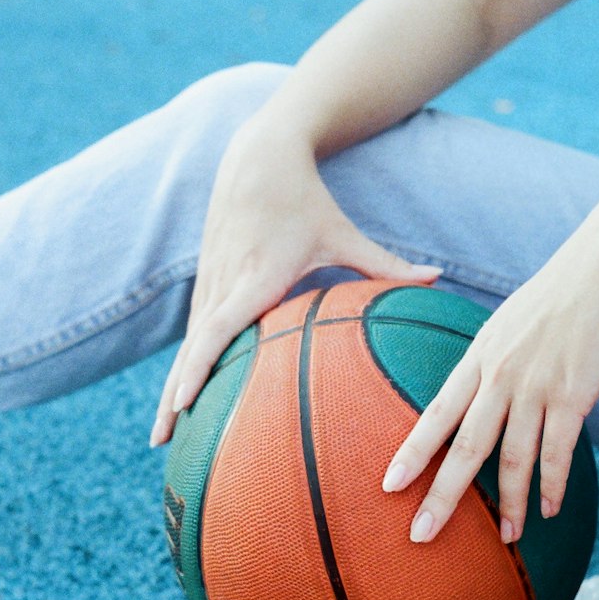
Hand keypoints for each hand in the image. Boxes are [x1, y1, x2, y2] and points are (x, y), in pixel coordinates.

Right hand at [150, 122, 440, 444]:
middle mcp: (225, 282)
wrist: (257, 156)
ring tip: (161, 437)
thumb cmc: (306, 199)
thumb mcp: (344, 232)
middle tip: (162, 442)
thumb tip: (437, 278)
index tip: (183, 404)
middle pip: (191, 350)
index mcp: (257, 276)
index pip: (218, 329)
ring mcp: (210, 282)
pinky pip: (190, 334)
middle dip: (173, 397)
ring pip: (184, 346)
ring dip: (169, 389)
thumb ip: (386, 264)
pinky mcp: (206, 281)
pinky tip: (176, 401)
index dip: (198, 367)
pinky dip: (181, 367)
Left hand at [381, 226, 598, 543]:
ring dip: (508, 505)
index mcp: (479, 356)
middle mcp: (499, 375)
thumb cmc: (562, 292)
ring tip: (506, 539)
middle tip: (419, 534)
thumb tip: (483, 386)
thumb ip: (493, 357)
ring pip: (512, 459)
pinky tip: (549, 510)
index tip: (387, 485)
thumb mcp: (510, 321)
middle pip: (463, 448)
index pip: (435, 414)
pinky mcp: (573, 395)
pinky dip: (553, 486)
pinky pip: (558, 453)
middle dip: (440, 496)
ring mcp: (536, 387)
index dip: (411, 453)